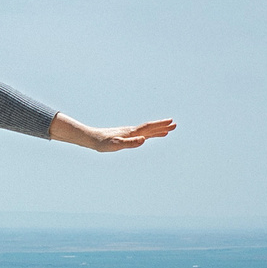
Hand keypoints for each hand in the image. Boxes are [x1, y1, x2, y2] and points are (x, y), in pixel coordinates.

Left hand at [50, 114, 174, 152]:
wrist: (91, 138)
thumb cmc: (102, 143)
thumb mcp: (116, 145)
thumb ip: (130, 143)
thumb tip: (144, 140)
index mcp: (131, 132)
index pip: (149, 127)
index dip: (160, 125)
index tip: (171, 122)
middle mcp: (131, 131)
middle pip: (150, 128)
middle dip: (162, 126)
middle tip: (175, 125)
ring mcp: (129, 133)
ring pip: (146, 131)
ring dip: (157, 130)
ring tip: (168, 131)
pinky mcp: (125, 137)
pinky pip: (140, 135)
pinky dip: (148, 134)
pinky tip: (149, 137)